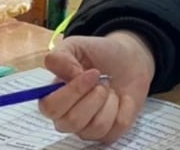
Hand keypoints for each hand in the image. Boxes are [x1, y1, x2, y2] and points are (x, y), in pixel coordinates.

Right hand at [39, 30, 156, 142]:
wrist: (129, 59)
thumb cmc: (98, 53)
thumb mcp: (76, 45)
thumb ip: (61, 56)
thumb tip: (68, 76)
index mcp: (54, 97)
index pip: (50, 108)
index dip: (72, 92)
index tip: (92, 73)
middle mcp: (67, 117)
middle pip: (72, 121)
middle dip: (94, 96)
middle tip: (103, 81)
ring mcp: (88, 128)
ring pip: (96, 126)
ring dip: (110, 101)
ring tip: (111, 88)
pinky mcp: (109, 133)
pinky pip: (118, 127)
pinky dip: (126, 107)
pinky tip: (123, 97)